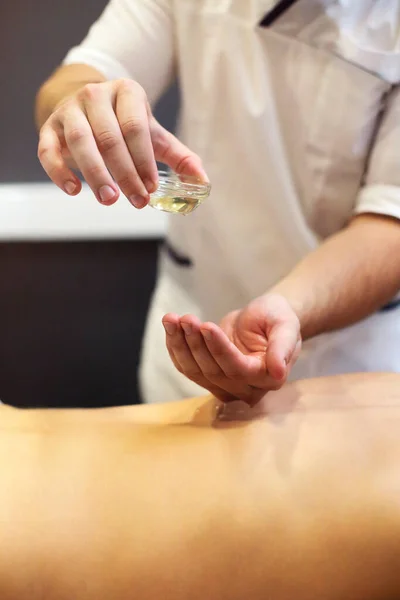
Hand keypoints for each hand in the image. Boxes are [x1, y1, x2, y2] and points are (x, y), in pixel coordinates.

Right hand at [38, 79, 206, 207]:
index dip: (144, 160)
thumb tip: (203, 181)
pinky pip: (47, 149)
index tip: (150, 188)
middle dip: (125, 173)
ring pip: (80, 141)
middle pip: (109, 137)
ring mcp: (69, 109)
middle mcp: (96, 95)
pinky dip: (58, 171)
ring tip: (109, 200)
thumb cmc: (125, 124)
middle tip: (136, 201)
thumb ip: (178, 157)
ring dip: (95, 174)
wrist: (88, 108)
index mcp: (127, 92)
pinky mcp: (49, 127)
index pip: (135, 128)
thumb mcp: (153, 135)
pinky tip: (74, 190)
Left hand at [163, 294, 301, 404]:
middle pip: (213, 371)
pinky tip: (170, 326)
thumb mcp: (286, 325)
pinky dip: (174, 347)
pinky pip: (185, 367)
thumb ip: (283, 346)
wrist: (265, 318)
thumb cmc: (278, 318)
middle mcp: (246, 389)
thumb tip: (278, 373)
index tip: (206, 326)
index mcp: (267, 378)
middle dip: (196, 342)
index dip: (219, 348)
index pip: (237, 368)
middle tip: (187, 317)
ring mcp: (225, 387)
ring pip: (195, 371)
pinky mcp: (208, 378)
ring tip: (173, 318)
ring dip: (180, 344)